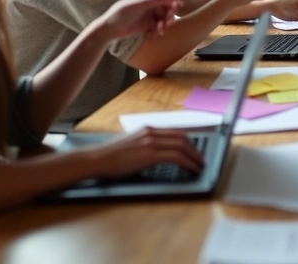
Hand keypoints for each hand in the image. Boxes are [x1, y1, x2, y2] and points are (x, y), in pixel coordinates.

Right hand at [87, 128, 203, 177]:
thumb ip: (146, 144)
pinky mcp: (150, 154)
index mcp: (148, 129)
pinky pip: (176, 156)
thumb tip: (159, 153)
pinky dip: (188, 162)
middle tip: (201, 159)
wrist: (97, 159)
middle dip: (195, 149)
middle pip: (183, 138)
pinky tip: (192, 169)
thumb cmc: (110, 156)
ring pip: (182, 146)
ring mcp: (151, 142)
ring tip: (200, 165)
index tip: (195, 150)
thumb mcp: (132, 144)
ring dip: (195, 156)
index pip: (176, 132)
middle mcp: (152, 132)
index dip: (189, 142)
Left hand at [92, 0, 181, 39]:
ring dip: (164, 25)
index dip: (173, 0)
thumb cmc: (122, 13)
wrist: (109, 29)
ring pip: (163, 20)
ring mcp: (148, 17)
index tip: (180, 6)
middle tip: (168, 22)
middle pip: (166, 10)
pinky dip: (158, 32)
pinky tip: (154, 36)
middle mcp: (149, 7)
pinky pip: (157, 28)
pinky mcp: (146, 27)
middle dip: (169, 16)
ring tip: (159, 31)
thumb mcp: (139, 4)